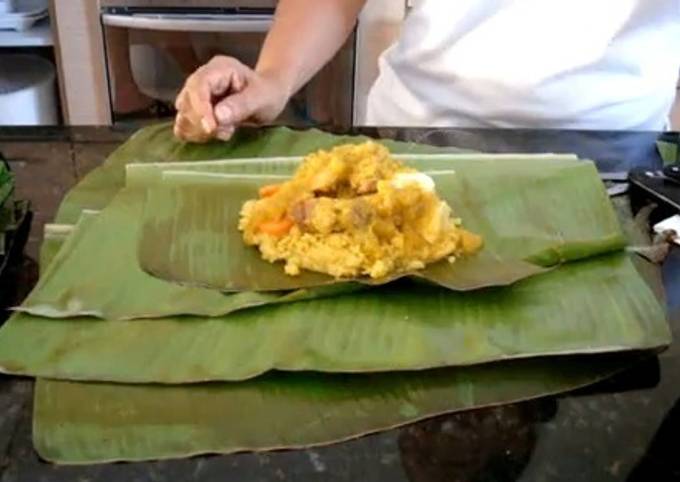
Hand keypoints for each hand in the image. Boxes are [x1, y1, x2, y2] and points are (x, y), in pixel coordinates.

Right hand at [173, 56, 289, 142]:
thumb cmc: (267, 93)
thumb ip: (242, 105)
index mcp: (218, 69)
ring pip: (183, 115)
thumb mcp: (261, 98)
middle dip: (203, 122)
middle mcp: (202, 79)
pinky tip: (215, 134)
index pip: (199, 86)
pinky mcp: (195, 110)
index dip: (201, 108)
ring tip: (226, 131)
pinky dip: (196, 134)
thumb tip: (218, 116)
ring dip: (200, 130)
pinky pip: (185, 125)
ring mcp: (196, 95)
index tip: (210, 128)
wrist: (268, 96)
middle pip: (186, 102)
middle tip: (227, 131)